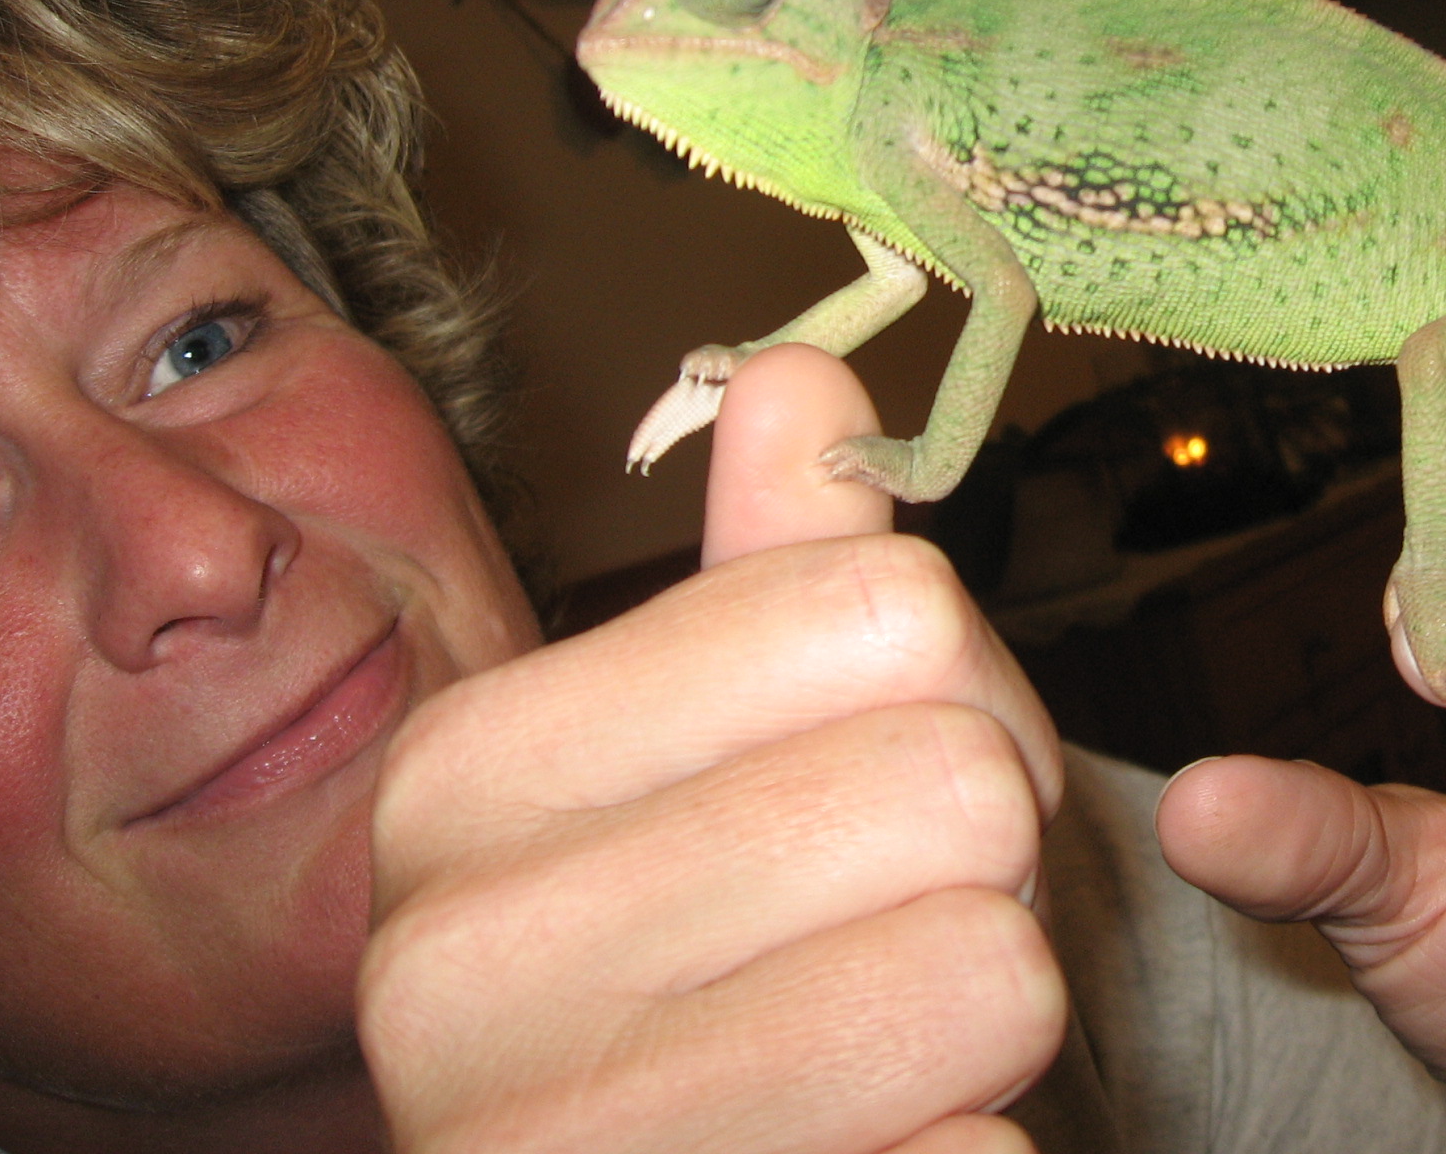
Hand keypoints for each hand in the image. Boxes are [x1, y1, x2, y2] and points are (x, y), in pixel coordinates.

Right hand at [360, 345, 1062, 1153]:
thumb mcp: (729, 752)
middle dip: (989, 862)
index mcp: (464, 773)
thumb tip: (800, 370)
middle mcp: (454, 965)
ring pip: (992, 967)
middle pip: (959, 786)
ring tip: (886, 1043)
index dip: (966, 694)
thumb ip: (771, 576)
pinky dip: (968, 1152)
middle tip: (898, 919)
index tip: (895, 773)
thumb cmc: (728, 962)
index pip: (893, 610)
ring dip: (989, 1013)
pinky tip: (867, 1151)